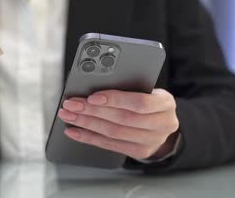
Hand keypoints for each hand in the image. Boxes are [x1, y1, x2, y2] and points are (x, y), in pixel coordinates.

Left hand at [57, 89, 179, 159]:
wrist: (163, 122)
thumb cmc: (149, 99)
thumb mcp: (146, 88)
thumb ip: (127, 86)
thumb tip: (93, 84)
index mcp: (165, 103)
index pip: (140, 102)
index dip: (115, 99)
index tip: (92, 97)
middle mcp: (163, 124)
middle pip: (123, 119)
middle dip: (92, 111)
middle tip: (71, 104)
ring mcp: (152, 141)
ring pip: (114, 133)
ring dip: (86, 123)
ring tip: (69, 115)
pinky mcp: (139, 151)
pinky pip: (110, 145)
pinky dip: (89, 137)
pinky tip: (74, 130)